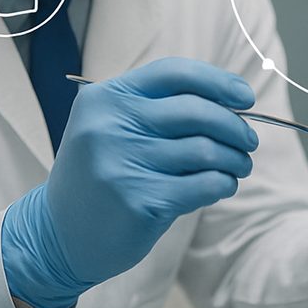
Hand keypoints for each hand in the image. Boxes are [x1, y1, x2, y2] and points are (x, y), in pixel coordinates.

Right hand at [0, 58, 258, 307]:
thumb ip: (161, 108)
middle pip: (197, 112)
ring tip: (240, 166)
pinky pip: (202, 185)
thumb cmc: (103, 173)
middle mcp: (110, 125)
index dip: (218, 82)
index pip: (174, 73)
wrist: (58, 235)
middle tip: (249, 141)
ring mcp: (122, 164)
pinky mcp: (138, 201)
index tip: (246, 96)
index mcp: (106, 98)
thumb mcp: (114, 126)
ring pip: (205, 151)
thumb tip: (234, 102)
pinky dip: (223, 184)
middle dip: (235, 126)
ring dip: (234, 159)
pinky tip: (223, 186)